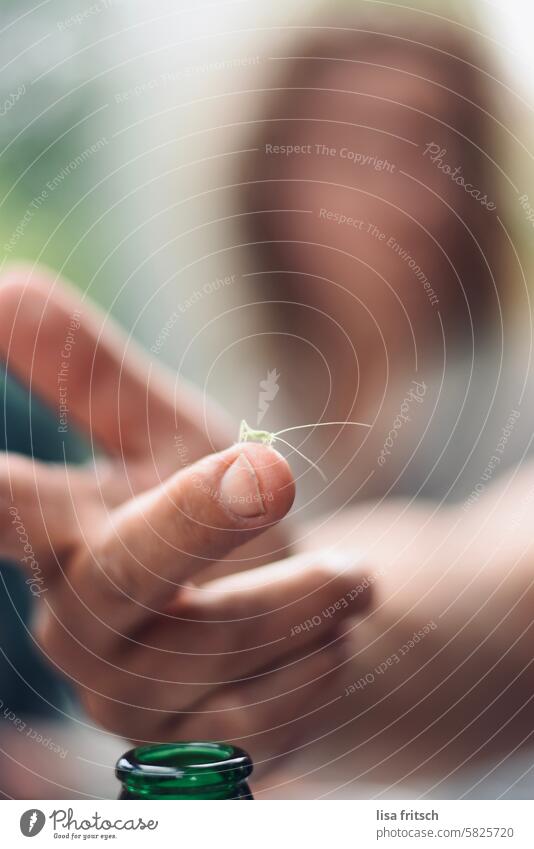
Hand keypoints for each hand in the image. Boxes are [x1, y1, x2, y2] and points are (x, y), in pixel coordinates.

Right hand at [0, 266, 372, 762]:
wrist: (299, 610)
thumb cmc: (223, 509)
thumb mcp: (171, 431)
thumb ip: (93, 372)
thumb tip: (6, 283)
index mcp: (61, 537)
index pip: (1, 508)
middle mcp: (78, 623)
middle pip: (116, 575)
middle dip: (198, 518)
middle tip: (273, 470)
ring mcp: (132, 696)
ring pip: (208, 647)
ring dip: (299, 595)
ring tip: (352, 571)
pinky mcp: (192, 751)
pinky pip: (255, 719)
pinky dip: (315, 664)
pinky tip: (339, 634)